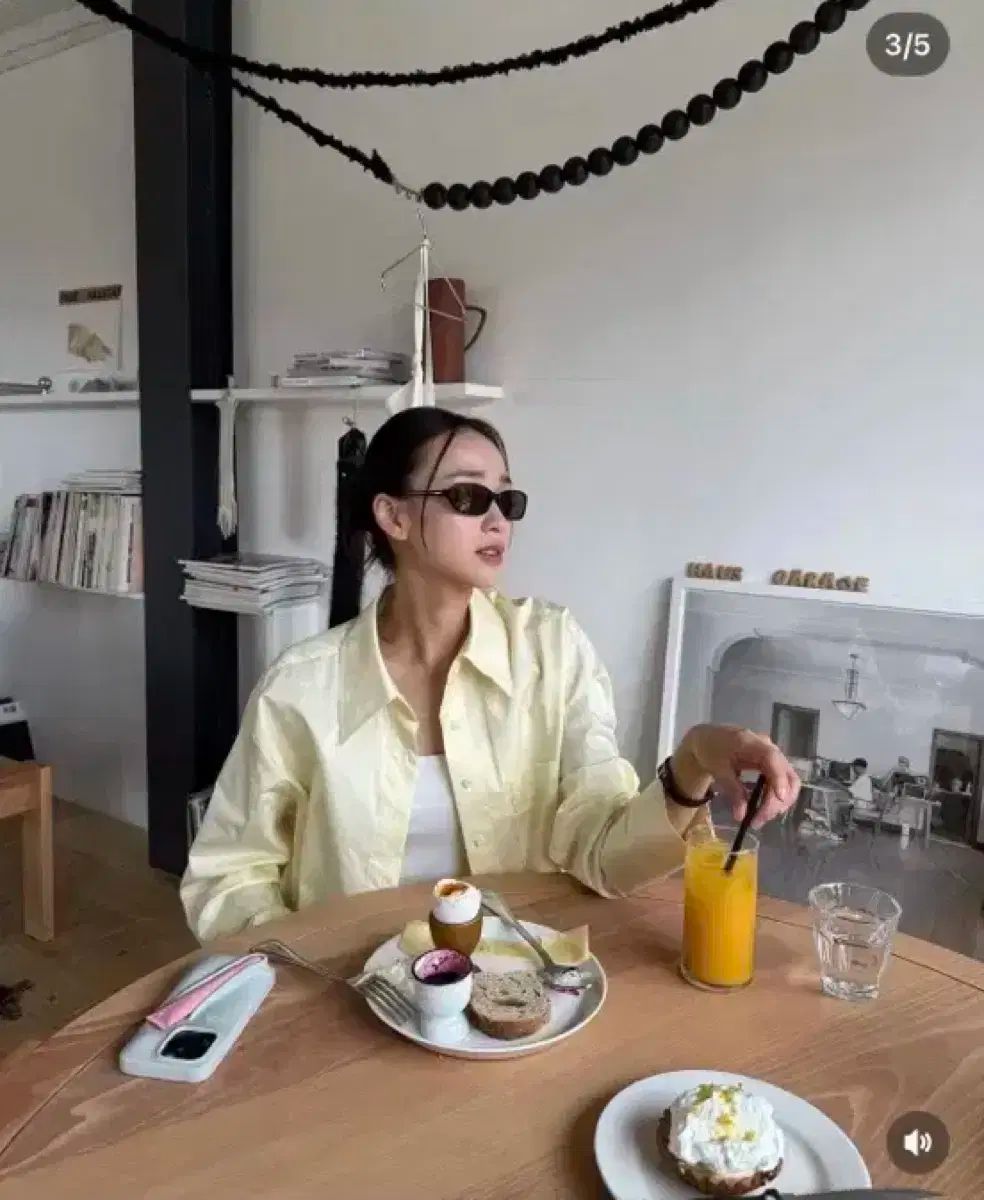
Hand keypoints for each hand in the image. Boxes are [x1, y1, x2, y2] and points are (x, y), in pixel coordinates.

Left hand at [671, 725, 799, 827]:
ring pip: (788, 782)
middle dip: (777, 801)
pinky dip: (774, 799)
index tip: (780, 798)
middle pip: (787, 775)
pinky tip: (762, 811)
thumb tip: (741, 816)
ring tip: (758, 820)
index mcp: (753, 743)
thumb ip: (733, 791)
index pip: (773, 758)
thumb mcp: (718, 770)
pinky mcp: (771, 766)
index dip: (779, 778)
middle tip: (759, 820)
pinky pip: (780, 784)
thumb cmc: (711, 750)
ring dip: (777, 804)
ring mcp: (772, 758)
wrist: (707, 739)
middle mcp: (769, 748)